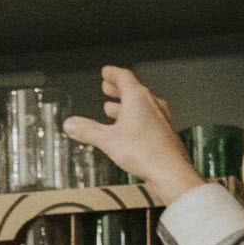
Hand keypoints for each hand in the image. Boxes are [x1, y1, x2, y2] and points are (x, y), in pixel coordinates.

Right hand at [60, 66, 208, 205]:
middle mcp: (152, 105)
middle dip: (118, 88)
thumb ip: (87, 131)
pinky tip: (130, 131)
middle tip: (108, 87)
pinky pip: (148, 120)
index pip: (124, 77)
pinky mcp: (164, 133)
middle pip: (133, 90)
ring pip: (141, 106)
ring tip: (113, 110)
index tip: (107, 72)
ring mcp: (161, 119)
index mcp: (138, 99)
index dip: (113, 73)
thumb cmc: (147, 153)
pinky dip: (136, 119)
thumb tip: (71, 124)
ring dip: (126, 105)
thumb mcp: (108, 140)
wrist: (171, 172)